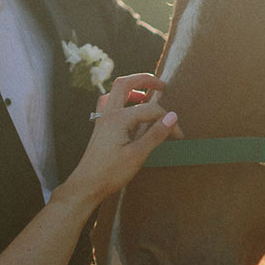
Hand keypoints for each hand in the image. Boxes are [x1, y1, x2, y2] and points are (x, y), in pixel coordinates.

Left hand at [59, 73, 180, 206]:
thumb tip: (173, 116)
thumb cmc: (110, 173)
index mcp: (119, 118)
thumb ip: (156, 134)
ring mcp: (102, 119)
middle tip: (161, 85)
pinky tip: (128, 110)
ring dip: (131, 89)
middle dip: (144, 79)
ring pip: (114, 92)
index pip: (151, 111)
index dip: (168, 121)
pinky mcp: (100, 127)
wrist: (86, 185)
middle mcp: (108, 114)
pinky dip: (121, 101)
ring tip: (146, 96)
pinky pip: (108, 104)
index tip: (178, 135)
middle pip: (124, 83)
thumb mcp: (138, 155)